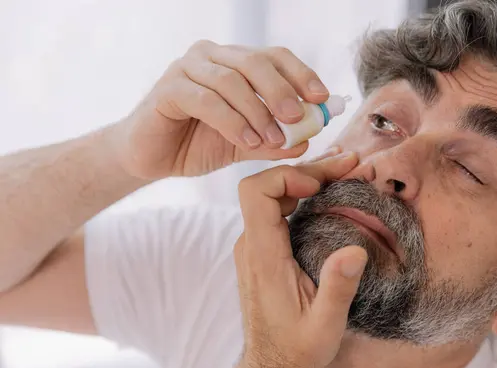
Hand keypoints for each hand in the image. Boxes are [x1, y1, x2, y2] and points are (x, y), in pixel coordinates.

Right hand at [112, 41, 329, 179]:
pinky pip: (206, 100)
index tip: (322, 98)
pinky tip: (247, 141)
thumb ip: (274, 141)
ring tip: (273, 139)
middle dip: (281, 91)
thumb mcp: (245, 144)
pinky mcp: (168, 88)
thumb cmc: (198, 143)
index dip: (301, 74)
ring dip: (257, 111)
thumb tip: (308, 140)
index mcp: (233, 62)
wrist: (151, 158)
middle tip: (298, 118)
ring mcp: (187, 68)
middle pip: (255, 61)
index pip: (274, 56)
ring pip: (231, 81)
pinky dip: (231, 120)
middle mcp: (211, 57)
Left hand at [229, 152, 367, 367]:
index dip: (285, 175)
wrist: (272, 366)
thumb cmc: (297, 348)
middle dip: (308, 170)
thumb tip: (356, 251)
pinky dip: (302, 195)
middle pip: (268, 186)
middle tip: (349, 164)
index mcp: (263, 256)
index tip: (319, 184)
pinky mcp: (262, 250)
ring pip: (273, 195)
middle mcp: (252, 245)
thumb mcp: (325, 325)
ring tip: (344, 173)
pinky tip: (328, 194)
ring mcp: (254, 246)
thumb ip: (337, 288)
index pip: (255, 192)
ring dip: (307, 180)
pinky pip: (276, 209)